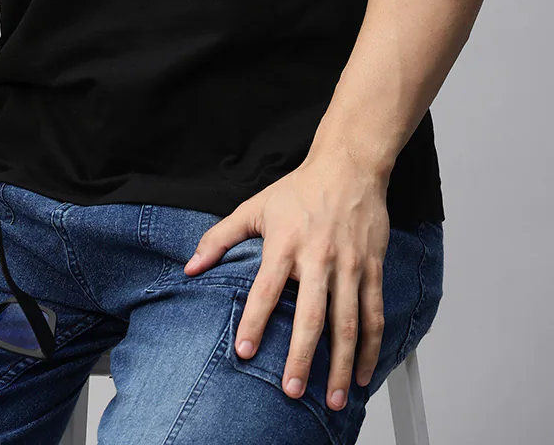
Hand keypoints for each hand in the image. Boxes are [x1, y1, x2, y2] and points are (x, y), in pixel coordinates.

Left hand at [183, 153, 390, 412]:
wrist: (348, 166)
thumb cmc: (299, 189)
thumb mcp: (254, 208)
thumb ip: (220, 238)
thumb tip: (191, 267)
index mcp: (285, 244)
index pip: (265, 290)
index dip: (253, 322)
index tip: (244, 352)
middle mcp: (318, 258)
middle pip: (311, 315)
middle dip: (301, 357)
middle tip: (291, 390)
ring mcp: (349, 266)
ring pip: (347, 323)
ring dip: (340, 364)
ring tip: (332, 399)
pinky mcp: (372, 268)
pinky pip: (373, 315)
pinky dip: (370, 348)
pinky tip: (361, 374)